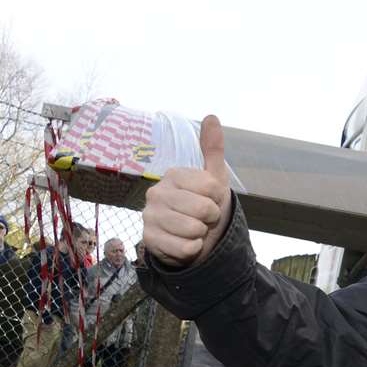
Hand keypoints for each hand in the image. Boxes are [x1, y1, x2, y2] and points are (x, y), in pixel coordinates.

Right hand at [142, 115, 232, 267]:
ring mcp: (149, 216)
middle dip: (211, 218)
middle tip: (202, 218)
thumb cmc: (204, 205)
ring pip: (194, 229)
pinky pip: (185, 248)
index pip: (212, 187)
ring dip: (202, 234)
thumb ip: (213, 150)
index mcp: (173, 175)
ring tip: (194, 229)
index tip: (210, 199)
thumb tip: (211, 116)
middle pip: (204, 209)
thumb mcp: (214, 178)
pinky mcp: (148, 240)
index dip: (218, 198)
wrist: (193, 239)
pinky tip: (184, 243)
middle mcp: (156, 193)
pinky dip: (192, 249)